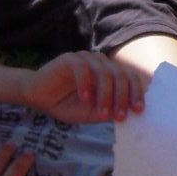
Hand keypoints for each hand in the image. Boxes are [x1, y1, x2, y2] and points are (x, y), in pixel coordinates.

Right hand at [15, 51, 147, 122]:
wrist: (38, 98)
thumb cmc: (65, 104)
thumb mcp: (90, 113)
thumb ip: (107, 111)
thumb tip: (128, 114)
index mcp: (109, 73)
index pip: (129, 77)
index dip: (136, 92)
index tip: (138, 110)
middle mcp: (100, 63)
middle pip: (120, 75)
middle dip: (122, 97)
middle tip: (120, 116)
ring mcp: (85, 58)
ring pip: (104, 72)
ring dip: (106, 95)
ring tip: (102, 114)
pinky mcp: (69, 59)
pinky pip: (82, 69)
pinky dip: (86, 85)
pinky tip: (85, 99)